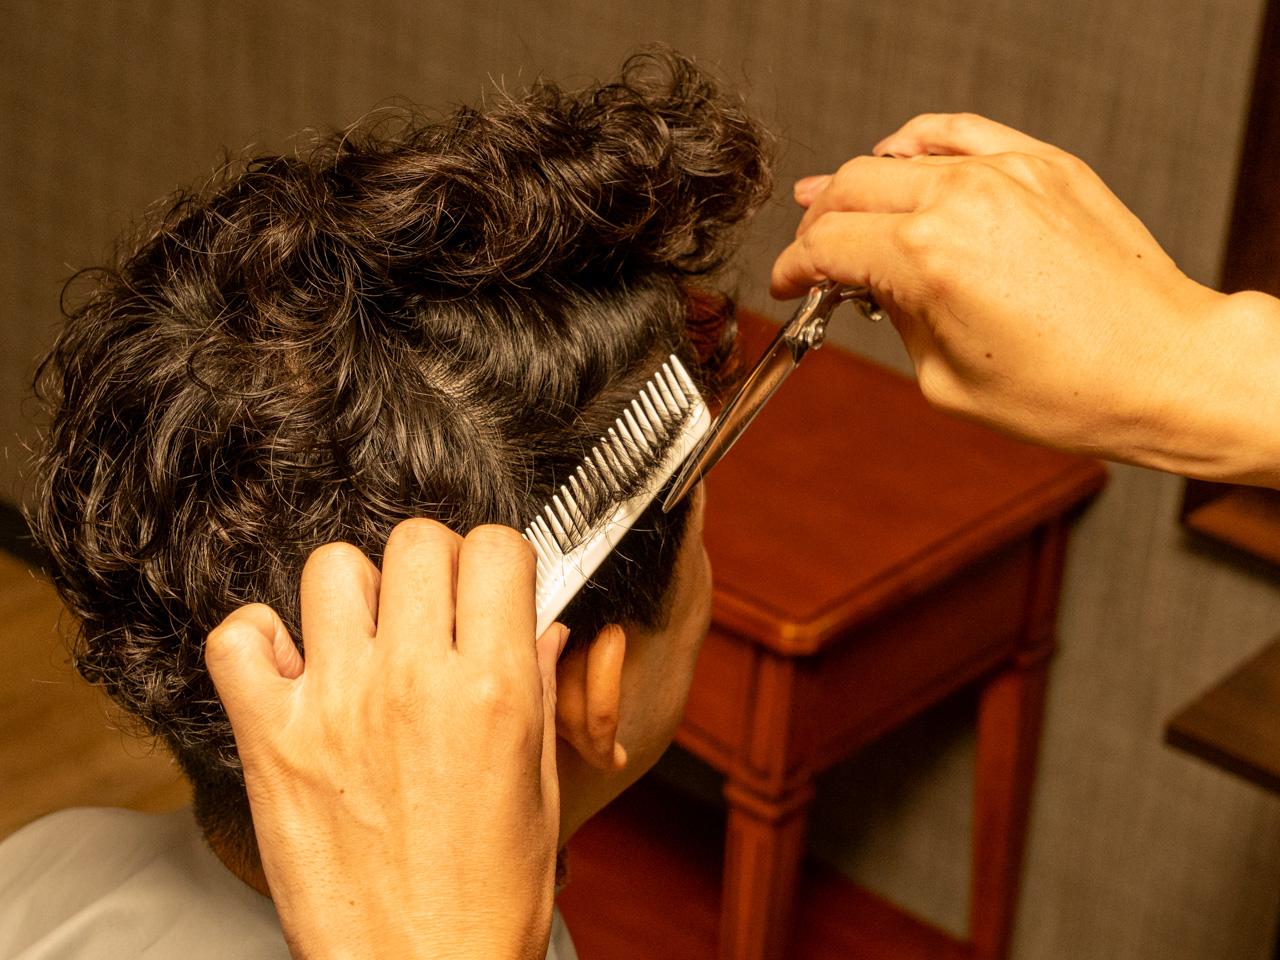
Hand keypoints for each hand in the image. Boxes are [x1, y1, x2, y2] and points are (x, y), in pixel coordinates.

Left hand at [205, 520, 566, 959]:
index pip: (496, 547)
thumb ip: (537, 688)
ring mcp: (335, 705)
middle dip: (435, 565)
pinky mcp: (270, 739)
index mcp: (494, 690)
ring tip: (366, 640)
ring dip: (357, 594)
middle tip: (434, 612)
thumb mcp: (538, 785)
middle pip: (417, 541)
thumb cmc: (488, 895)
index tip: (491, 589)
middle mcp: (414, 682)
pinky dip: (260, 639)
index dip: (498, 561)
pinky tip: (295, 669)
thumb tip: (541, 626)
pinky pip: (239, 637)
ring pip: (332, 568)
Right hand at [772, 113, 1279, 483]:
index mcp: (927, 260)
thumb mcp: (946, 381)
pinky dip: (918, 141)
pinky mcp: (1044, 166)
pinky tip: (901, 154)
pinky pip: (961, 130)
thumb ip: (896, 323)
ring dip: (858, 183)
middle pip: (849, 189)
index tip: (786, 284)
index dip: (790, 268)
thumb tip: (875, 291)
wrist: (1163, 367)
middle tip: (810, 254)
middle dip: (816, 224)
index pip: (825, 245)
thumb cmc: (1070, 390)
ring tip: (838, 201)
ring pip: (897, 155)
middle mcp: (962, 202)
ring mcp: (1006, 174)